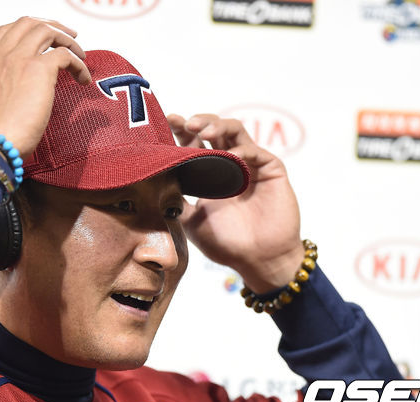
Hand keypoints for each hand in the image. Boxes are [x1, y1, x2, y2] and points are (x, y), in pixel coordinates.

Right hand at [0, 17, 91, 158]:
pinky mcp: (39, 69)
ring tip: (80, 55)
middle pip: (29, 23)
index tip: (43, 38)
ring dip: (68, 40)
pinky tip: (83, 78)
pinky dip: (78, 64)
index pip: (5, 31)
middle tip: (69, 38)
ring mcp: (19, 59)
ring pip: (47, 31)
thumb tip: (15, 96)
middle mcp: (0, 56)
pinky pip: (66, 55)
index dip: (28, 29)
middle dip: (52, 26)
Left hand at [168, 114, 304, 293]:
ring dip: (217, 126)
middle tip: (185, 123)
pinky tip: (231, 157)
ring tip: (202, 131)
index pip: (193, 143)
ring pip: (235, 131)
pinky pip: (256, 151)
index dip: (181, 130)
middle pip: (213, 130)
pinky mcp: (271, 169)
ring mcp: (251, 165)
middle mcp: (229, 164)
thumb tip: (148, 184)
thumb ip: (175, 201)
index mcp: (209, 173)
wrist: (258, 261)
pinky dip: (242, 151)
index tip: (168, 121)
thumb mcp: (191, 221)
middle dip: (198, 122)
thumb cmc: (227, 244)